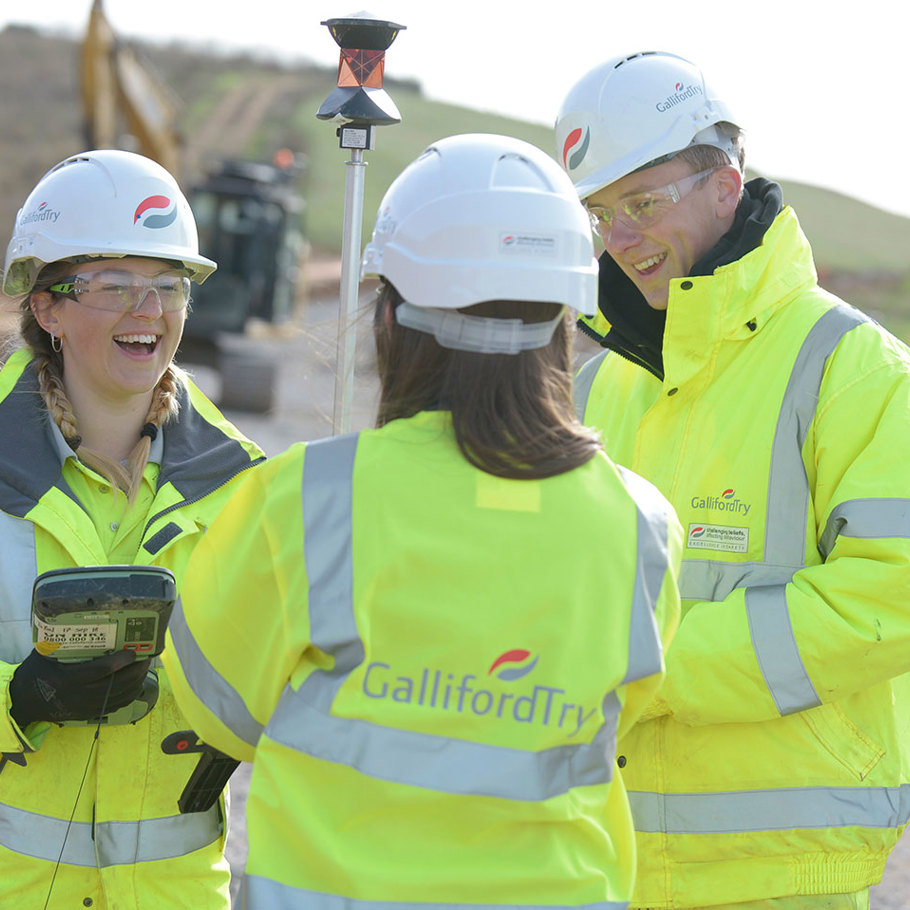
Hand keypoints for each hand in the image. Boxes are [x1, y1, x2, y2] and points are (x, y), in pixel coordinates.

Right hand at [9, 649, 150, 727]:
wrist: (26, 701)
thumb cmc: (37, 672)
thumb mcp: (45, 653)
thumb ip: (64, 641)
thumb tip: (86, 620)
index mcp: (67, 679)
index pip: (100, 671)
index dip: (120, 662)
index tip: (133, 652)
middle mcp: (78, 696)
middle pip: (115, 685)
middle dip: (135, 671)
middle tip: (146, 658)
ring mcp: (84, 708)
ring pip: (118, 698)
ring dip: (136, 683)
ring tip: (143, 668)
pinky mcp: (89, 714)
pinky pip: (115, 706)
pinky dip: (129, 695)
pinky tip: (136, 684)